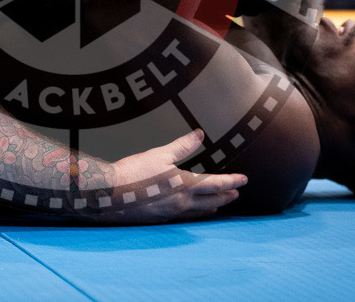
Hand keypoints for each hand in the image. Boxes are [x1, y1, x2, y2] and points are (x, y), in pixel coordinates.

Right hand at [96, 130, 246, 223]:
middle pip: (211, 201)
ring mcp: (171, 213)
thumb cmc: (133, 173)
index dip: (231, 181)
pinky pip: (184, 217)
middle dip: (226, 196)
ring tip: (218, 205)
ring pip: (198, 212)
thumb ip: (182, 146)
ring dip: (212, 207)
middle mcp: (182, 202)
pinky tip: (191, 212)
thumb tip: (200, 135)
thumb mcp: (159, 154)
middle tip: (236, 193)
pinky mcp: (160, 219)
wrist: (110, 194)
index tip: (243, 180)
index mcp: (184, 185)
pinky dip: (194, 213)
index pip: (215, 184)